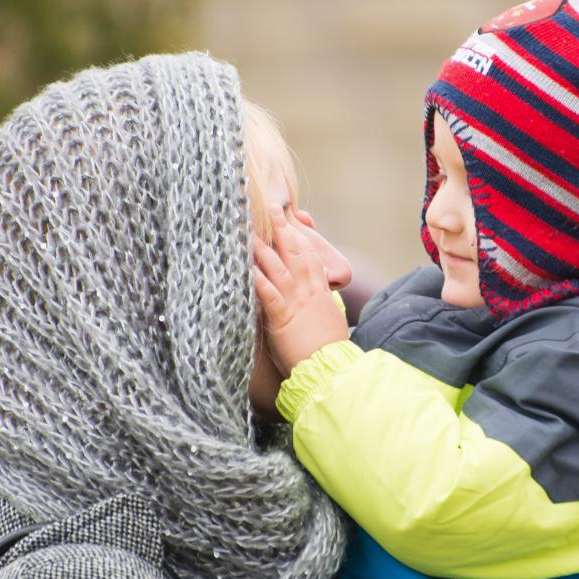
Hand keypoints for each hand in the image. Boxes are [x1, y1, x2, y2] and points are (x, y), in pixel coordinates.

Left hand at [253, 205, 348, 375]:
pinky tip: (246, 266)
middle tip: (271, 208)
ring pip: (278, 267)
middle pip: (295, 253)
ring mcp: (296, 303)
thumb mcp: (331, 322)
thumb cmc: (331, 352)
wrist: (331, 370)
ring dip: (263, 247)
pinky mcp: (283, 318)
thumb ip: (324, 307)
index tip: (292, 220)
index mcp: (320, 293)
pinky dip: (257, 278)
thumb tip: (323, 301)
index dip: (301, 237)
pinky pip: (268, 293)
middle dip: (283, 229)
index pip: (311, 257)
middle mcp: (309, 292)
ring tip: (249, 229)